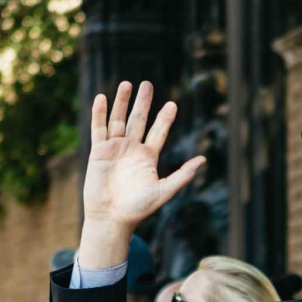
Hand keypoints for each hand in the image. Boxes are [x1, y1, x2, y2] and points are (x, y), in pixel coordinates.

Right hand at [78, 82, 205, 266]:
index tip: (172, 104)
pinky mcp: (98, 152)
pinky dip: (100, 114)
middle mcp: (132, 149)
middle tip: (148, 84)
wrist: (111, 218)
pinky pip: (99, 129)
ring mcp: (114, 149)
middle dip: (143, 102)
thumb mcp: (164, 191)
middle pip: (138, 120)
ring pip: (118, 120)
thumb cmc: (138, 209)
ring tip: (127, 84)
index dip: (165, 118)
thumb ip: (182, 175)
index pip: (158, 132)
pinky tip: (103, 98)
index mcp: (148, 157)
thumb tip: (203, 160)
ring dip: (122, 102)